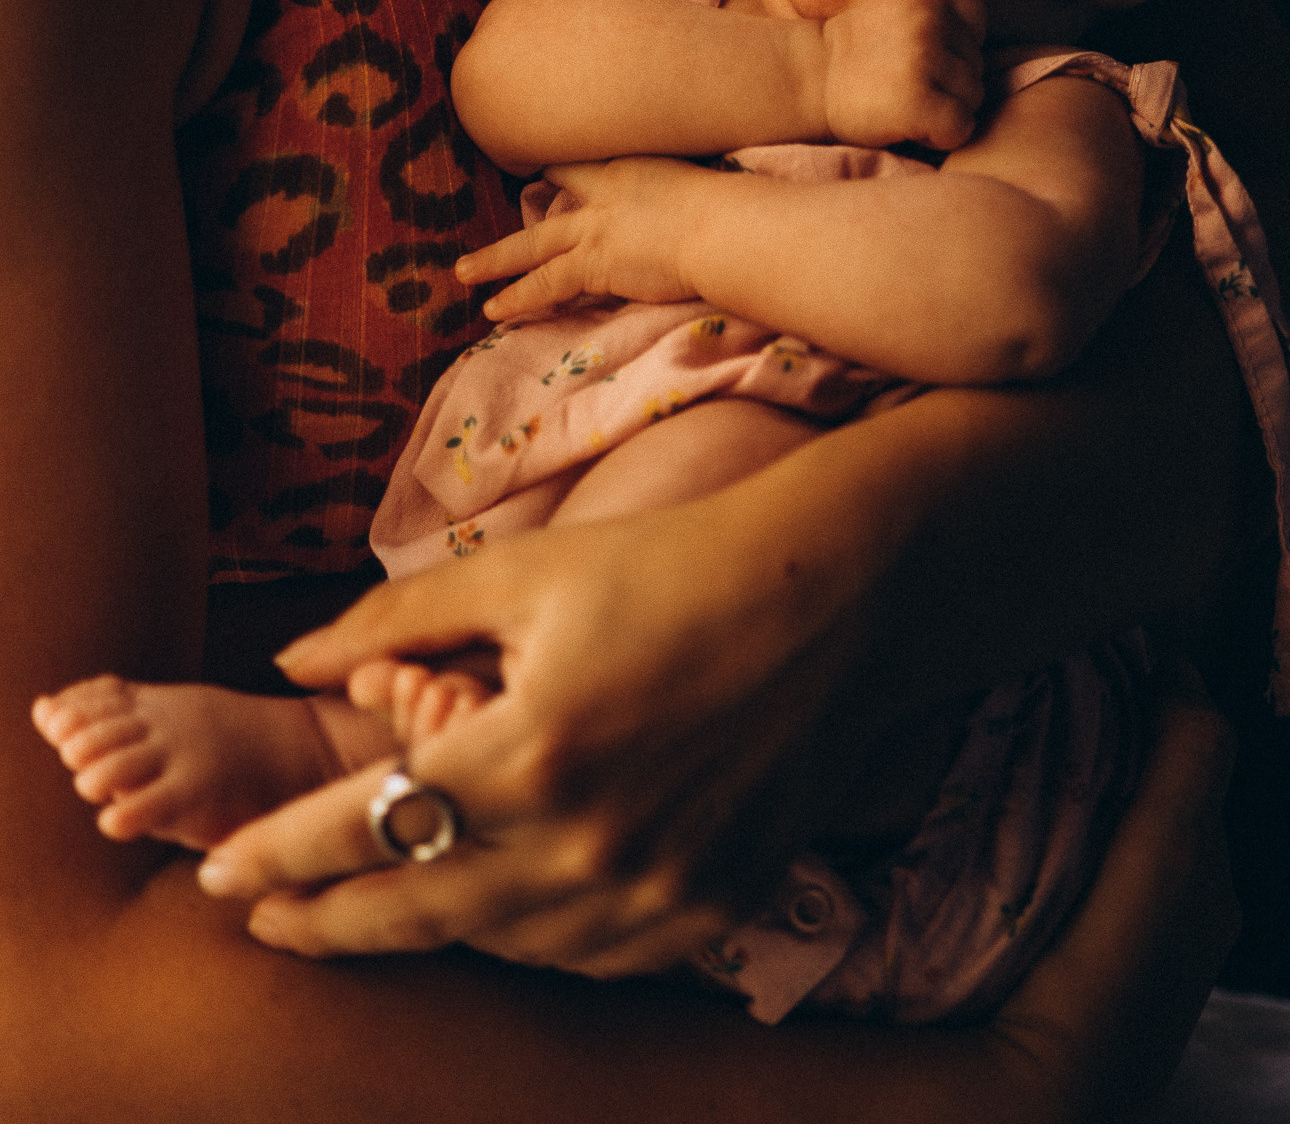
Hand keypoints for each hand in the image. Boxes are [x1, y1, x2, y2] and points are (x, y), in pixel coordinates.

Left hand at [195, 620, 1235, 1123]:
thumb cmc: (674, 563)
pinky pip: (587, 955)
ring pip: (499, 945)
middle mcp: (586, 844)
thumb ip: (397, 622)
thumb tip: (295, 659)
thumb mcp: (524, 572)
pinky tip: (490, 917)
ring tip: (365, 915)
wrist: (840, 597)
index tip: (221, 872)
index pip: (363, 829)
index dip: (278, 857)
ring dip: (421, 930)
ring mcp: (655, 891)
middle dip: (324, 921)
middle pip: (415, 911)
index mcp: (526, 751)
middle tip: (264, 922)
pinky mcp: (711, 906)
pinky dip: (522, 941)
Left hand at [456, 157, 714, 319]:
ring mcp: (595, 229)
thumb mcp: (700, 187)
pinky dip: (518, 298)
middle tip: (492, 215)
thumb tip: (695, 211)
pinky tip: (495, 310)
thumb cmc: (731, 211)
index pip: (582, 169)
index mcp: (630, 170)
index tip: (545, 177)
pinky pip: (545, 284)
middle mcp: (604, 195)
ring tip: (462, 273)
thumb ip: (683, 196)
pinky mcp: (594, 264)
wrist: (723, 226)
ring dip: (494, 260)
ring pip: (531, 245)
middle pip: (548, 201)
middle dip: (522, 209)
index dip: (561, 175)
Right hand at [821, 0, 985, 149]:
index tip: (923, 60)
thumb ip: (938, 17)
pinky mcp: (919, 100)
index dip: (957, 48)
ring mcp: (923, 59)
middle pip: (977, 64)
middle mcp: (928, 21)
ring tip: (904, 104)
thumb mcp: (896, 12)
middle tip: (904, 86)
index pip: (977, 22)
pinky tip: (909, 126)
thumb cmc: (854, 56)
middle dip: (950, 83)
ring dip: (946, 110)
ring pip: (974, 97)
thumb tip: (987, 52)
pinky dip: (941, 136)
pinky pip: (961, 127)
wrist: (804, 81)